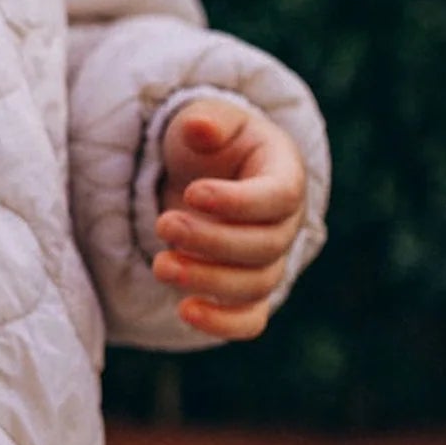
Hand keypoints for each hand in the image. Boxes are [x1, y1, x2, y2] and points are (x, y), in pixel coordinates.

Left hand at [151, 97, 307, 340]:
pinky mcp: (247, 291)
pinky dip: (223, 324)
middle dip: (211, 241)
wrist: (206, 174)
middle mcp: (285, 224)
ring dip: (207, 279)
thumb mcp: (207, 120)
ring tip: (160, 265)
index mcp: (285, 176)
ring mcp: (269, 261)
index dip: (238, 201)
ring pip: (255, 284)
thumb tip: (199, 128)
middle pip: (265, 246)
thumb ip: (206, 121)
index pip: (279, 197)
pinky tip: (185, 310)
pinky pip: (250, 319)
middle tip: (163, 225)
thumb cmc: (210, 143)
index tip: (192, 193)